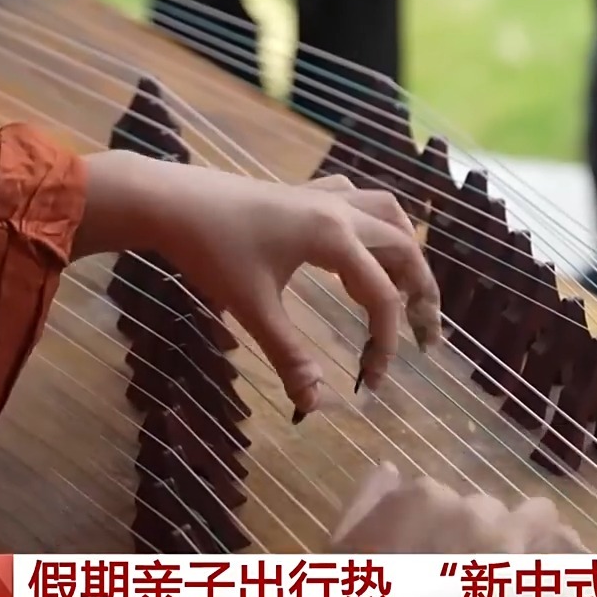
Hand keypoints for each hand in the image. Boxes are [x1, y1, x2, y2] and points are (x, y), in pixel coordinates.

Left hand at [78, 151, 441, 413]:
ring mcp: (324, 196)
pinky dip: (374, 222)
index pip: (381, 297)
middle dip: (421, 295)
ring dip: (406, 251)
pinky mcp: (305, 191)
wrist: (171, 200)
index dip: (384, 344)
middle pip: (405, 250)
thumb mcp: (251, 309)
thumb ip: (289, 356)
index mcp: (334, 239)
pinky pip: (358, 199)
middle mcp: (341, 211)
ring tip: (407, 287)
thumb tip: (315, 404)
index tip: (372, 382)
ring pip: (389, 215)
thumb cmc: (210, 251)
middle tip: (424, 338)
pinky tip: (363, 243)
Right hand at [331, 462, 584, 552]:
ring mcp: (516, 544)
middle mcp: (474, 512)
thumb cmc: (366, 591)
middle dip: (483, 539)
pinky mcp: (544, 576)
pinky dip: (569, 561)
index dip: (438, 531)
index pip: (440, 498)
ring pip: (538, 520)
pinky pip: (574, 553)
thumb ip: (365, 505)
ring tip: (522, 568)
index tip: (429, 558)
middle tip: (472, 575)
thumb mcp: (343, 553)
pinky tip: (559, 577)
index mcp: (422, 499)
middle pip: (490, 512)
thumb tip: (387, 468)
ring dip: (531, 540)